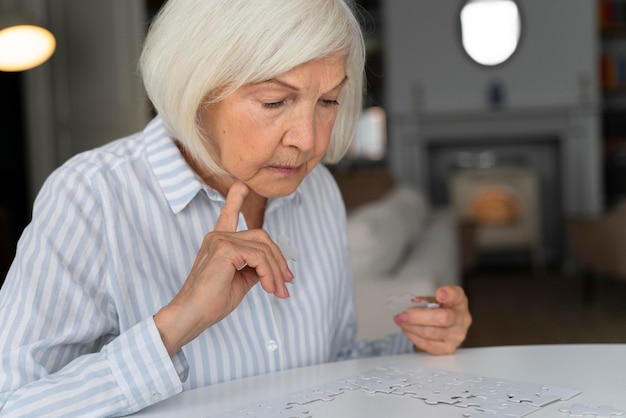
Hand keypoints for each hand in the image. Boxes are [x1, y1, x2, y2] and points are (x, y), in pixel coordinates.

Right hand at [154, 181, 293, 355]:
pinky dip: (268, 273)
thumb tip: (271, 266)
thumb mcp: (239, 281)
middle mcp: (218, 236)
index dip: (236, 199)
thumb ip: (253, 268)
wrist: (191, 316)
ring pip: (263, 249)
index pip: (228, 215)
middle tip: (286, 282)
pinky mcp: (224, 249)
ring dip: (275, 272)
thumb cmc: (211, 302)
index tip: (241, 186)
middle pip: (262, 237)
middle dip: (278, 259)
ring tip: (278, 292)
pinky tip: (268, 288)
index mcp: (219, 242)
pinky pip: (259, 257)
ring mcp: (220, 240)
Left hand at [393, 285, 471, 354]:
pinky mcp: (448, 349)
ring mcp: (456, 336)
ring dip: (411, 327)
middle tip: (402, 315)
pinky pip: (427, 344)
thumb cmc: (442, 310)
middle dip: (416, 317)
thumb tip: (411, 305)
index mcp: (459, 302)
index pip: (456, 295)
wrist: (449, 327)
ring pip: (431, 333)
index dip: (448, 294)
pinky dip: (413, 336)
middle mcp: (462, 319)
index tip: (439, 293)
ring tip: (402, 322)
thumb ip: (425, 300)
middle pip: (440, 318)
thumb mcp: (435, 299)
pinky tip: (408, 330)